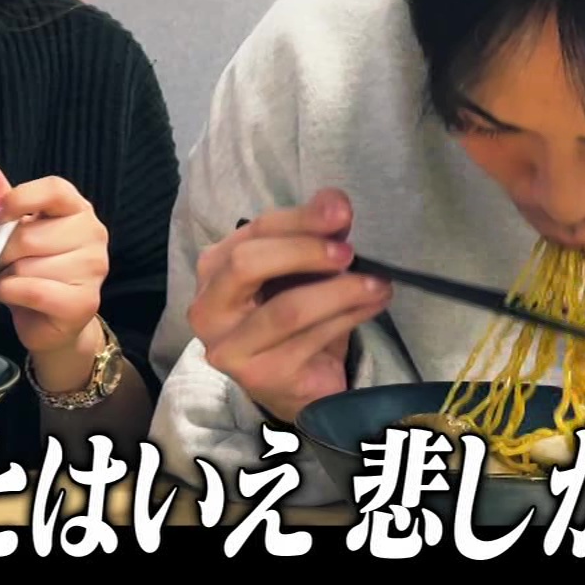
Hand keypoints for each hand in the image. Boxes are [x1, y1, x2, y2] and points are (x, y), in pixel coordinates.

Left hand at [0, 152, 109, 385]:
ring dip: (7, 277)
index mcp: (78, 209)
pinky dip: (10, 294)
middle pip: (29, 234)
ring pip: (26, 267)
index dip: (17, 200)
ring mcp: (93, 269)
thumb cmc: (32, 269)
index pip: (53, 189)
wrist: (50, 321)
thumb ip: (0, 197)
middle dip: (3, 253)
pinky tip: (14, 296)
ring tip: (16, 282)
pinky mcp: (84, 302)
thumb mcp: (13, 229)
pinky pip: (32, 290)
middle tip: (6, 264)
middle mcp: (94, 234)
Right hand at [186, 188, 391, 422]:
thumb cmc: (293, 318)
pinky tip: (373, 305)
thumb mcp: (300, 269)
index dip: (300, 218)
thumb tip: (335, 201)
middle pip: (248, 264)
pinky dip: (349, 317)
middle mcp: (208, 309)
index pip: (254, 231)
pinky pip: (311, 339)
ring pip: (287, 309)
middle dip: (305, 251)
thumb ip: (312, 233)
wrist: (297, 383)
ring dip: (341, 292)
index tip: (342, 212)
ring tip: (377, 283)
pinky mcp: (261, 377)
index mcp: (213, 269)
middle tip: (349, 252)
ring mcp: (230, 347)